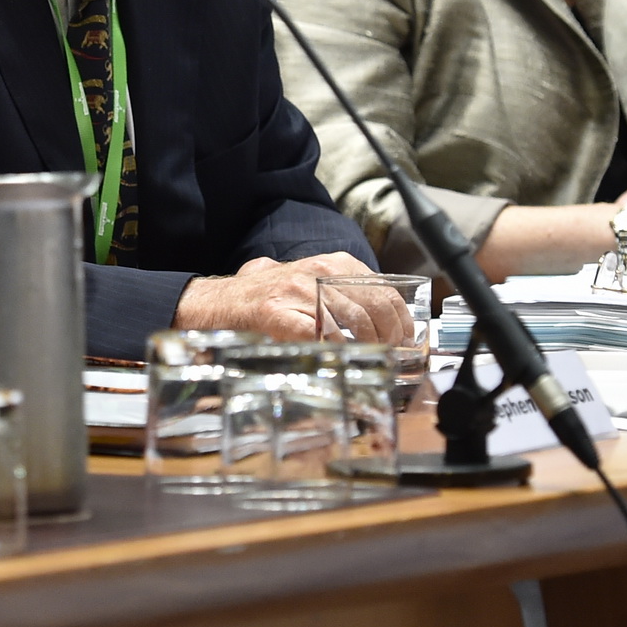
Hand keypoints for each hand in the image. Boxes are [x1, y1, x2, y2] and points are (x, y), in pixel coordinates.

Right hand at [174, 251, 403, 341]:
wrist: (221, 304)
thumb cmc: (271, 299)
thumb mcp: (313, 284)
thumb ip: (346, 293)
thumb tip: (390, 318)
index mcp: (333, 263)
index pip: (384, 289)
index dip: (401, 319)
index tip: (405, 339)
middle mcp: (318, 272)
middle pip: (374, 306)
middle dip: (390, 336)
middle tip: (392, 357)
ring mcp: (298, 292)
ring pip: (353, 320)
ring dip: (370, 346)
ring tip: (373, 362)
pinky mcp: (279, 314)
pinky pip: (321, 335)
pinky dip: (338, 351)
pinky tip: (343, 361)